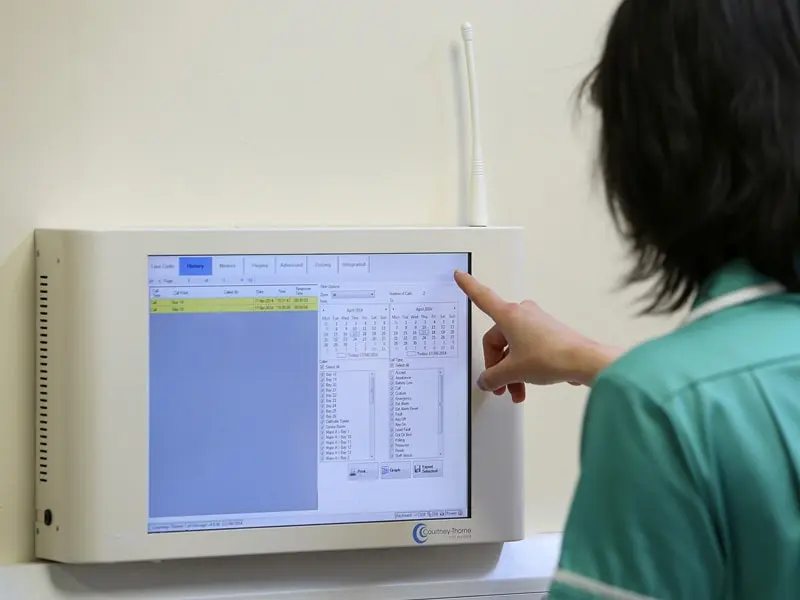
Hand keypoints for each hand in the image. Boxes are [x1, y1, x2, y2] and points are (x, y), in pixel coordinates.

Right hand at [454, 270, 620, 401]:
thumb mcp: (514, 371)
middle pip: (498, 340)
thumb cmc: (548, 357)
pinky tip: (527, 385)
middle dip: (498, 366)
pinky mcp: (549, 333)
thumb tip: (486, 382)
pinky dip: (524, 367)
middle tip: (499, 387)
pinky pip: (527, 349)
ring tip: (516, 393)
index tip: (460, 275)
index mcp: (508, 316)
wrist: (583, 361)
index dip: (469, 287)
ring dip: (511, 372)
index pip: (483, 298)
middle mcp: (522, 314)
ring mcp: (537, 323)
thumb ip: (494, 377)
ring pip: (513, 348)